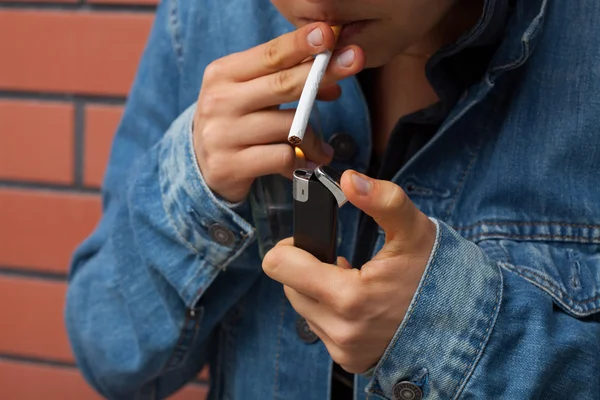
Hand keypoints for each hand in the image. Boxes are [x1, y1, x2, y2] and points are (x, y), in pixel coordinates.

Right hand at [193, 23, 364, 202]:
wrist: (200, 164)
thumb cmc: (235, 121)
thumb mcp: (251, 94)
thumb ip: (285, 82)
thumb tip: (332, 85)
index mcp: (223, 74)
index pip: (269, 55)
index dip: (300, 43)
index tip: (328, 33)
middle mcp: (220, 101)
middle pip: (283, 84)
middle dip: (323, 72)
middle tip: (354, 61)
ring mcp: (222, 134)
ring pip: (288, 127)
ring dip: (314, 139)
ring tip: (322, 149)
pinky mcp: (230, 165)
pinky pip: (282, 158)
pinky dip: (301, 161)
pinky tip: (304, 163)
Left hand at [262, 170, 436, 372]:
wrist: (462, 323)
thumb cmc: (435, 273)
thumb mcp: (413, 230)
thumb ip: (382, 199)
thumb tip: (349, 180)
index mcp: (349, 297)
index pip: (279, 266)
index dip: (290, 247)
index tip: (312, 242)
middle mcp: (341, 330)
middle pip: (289, 286)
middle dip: (308, 269)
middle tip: (340, 261)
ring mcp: (344, 349)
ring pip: (303, 308)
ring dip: (318, 291)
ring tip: (352, 281)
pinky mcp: (349, 361)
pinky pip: (321, 328)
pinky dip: (332, 312)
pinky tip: (357, 303)